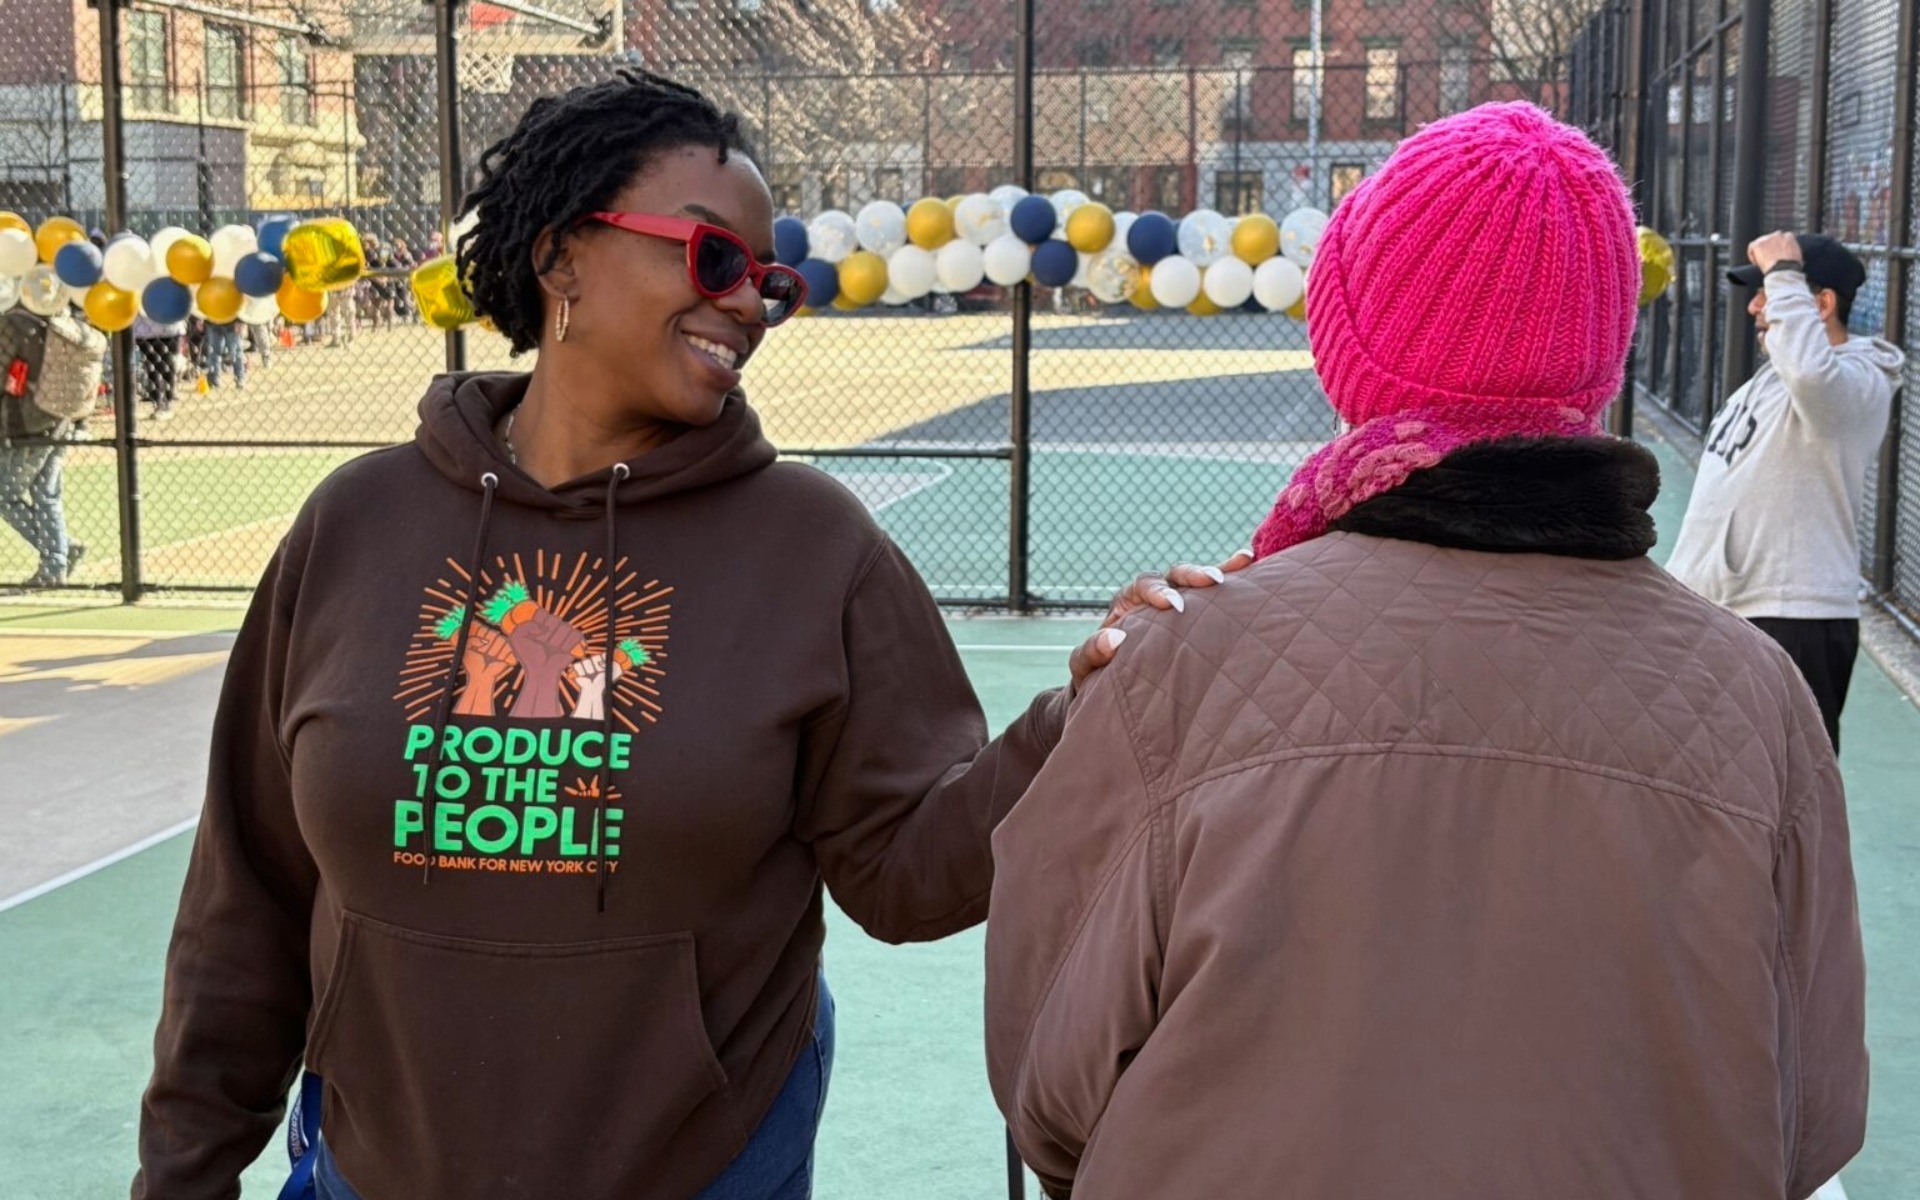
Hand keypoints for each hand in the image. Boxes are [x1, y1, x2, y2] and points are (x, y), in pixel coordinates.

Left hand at [1068, 550, 1256, 692]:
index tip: (1173, 606)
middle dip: (1193, 575)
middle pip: (1174, 576)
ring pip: (1200, 581)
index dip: (1158, 591)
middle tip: (1212, 582)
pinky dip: (1235, 579)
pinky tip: (1255, 563)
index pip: (1143, 586)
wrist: (1113, 688)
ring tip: (1246, 559)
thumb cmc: (1096, 676)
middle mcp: (1154, 597)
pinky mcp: (1198, 618)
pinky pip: (1217, 596)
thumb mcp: (1084, 665)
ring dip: (1222, 570)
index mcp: (1127, 603)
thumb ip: (1091, 651)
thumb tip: (1115, 639)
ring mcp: (1179, 605)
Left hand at [1747, 231, 1801, 274]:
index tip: (1777, 255)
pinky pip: (1752, 247)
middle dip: (1769, 248)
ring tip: (1762, 263)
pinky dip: (1752, 254)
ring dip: (1760, 251)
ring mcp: (1767, 238)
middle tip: (1768, 258)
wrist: (1783, 270)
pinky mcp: (1758, 244)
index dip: (1778, 247)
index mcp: (1789, 237)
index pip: (1781, 239)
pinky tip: (1756, 263)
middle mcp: (1778, 234)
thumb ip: (1793, 253)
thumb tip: (1792, 258)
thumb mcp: (1798, 258)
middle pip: (1771, 239)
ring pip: (1761, 242)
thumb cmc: (1792, 268)